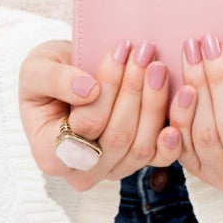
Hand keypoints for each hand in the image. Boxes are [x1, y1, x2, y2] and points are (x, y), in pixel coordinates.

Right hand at [19, 39, 180, 190]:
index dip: (107, 90)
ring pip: (142, 145)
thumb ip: (56, 79)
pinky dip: (176, 127)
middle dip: (134, 90)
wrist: (67, 79)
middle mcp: (82, 171)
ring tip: (158, 64)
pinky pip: (162, 155)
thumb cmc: (48, 74)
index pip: (84, 127)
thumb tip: (88, 90)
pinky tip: (185, 98)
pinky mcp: (138, 161)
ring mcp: (113, 169)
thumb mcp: (38, 69)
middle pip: (117, 137)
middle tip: (144, 52)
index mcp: (50, 153)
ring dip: (154, 102)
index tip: (119, 51)